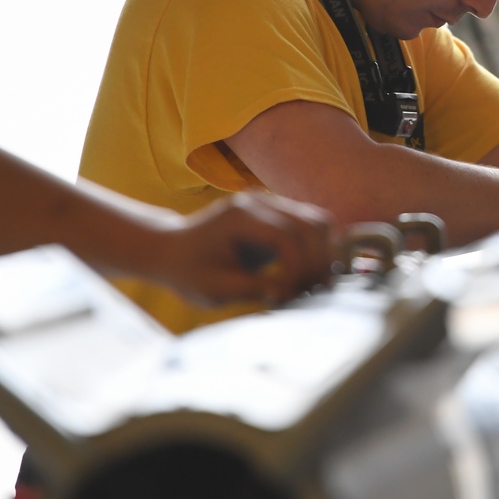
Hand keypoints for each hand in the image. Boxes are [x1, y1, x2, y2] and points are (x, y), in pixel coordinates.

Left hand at [155, 193, 336, 305]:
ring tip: (313, 285)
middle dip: (316, 261)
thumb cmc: (189, 271)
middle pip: (310, 224)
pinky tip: (309, 275)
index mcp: (240, 217)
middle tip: (311, 292)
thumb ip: (252, 289)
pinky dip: (318, 250)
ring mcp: (272, 204)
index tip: (289, 295)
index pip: (286, 237)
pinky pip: (312, 226)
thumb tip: (289, 293)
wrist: (174, 251)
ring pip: (319, 222)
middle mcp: (260, 202)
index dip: (296, 269)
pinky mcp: (279, 215)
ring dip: (323, 254)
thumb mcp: (215, 288)